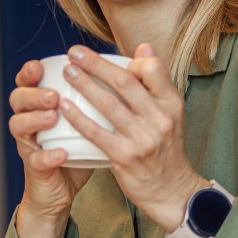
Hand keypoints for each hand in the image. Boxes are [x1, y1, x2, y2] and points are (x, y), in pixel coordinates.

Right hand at [8, 59, 93, 237]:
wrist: (62, 189)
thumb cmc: (77, 149)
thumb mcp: (86, 121)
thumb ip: (100, 98)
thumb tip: (128, 72)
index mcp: (38, 105)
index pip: (26, 82)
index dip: (28, 72)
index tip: (40, 66)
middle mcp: (28, 121)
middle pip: (18, 99)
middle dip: (33, 94)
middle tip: (52, 94)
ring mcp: (29, 144)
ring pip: (19, 125)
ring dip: (35, 119)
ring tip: (52, 116)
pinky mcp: (35, 168)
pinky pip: (36, 160)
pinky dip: (47, 155)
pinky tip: (61, 153)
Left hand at [58, 44, 207, 232]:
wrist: (172, 190)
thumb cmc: (167, 149)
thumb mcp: (171, 113)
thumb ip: (156, 82)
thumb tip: (143, 47)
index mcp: (171, 103)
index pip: (152, 68)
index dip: (129, 59)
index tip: (108, 55)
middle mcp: (159, 118)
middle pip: (124, 81)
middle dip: (95, 64)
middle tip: (75, 52)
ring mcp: (142, 138)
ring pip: (108, 103)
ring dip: (84, 84)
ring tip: (67, 72)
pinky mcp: (125, 157)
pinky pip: (96, 132)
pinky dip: (78, 118)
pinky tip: (64, 106)